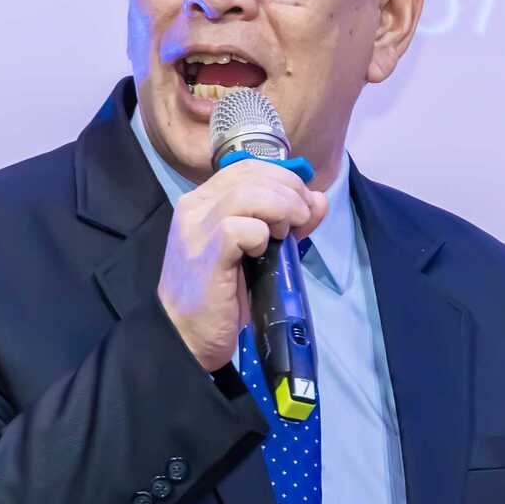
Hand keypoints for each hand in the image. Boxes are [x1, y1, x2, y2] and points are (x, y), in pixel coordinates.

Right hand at [158, 160, 327, 371]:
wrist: (186, 336)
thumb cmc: (221, 295)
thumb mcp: (257, 251)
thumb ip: (285, 221)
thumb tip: (318, 200)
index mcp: (203, 200)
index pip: (248, 167)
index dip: (284, 178)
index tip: (304, 205)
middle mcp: (195, 205)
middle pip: (252, 173)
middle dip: (290, 192)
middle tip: (303, 219)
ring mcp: (197, 228)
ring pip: (248, 194)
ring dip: (280, 209)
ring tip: (286, 234)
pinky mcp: (205, 252)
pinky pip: (241, 227)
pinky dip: (261, 236)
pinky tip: (261, 254)